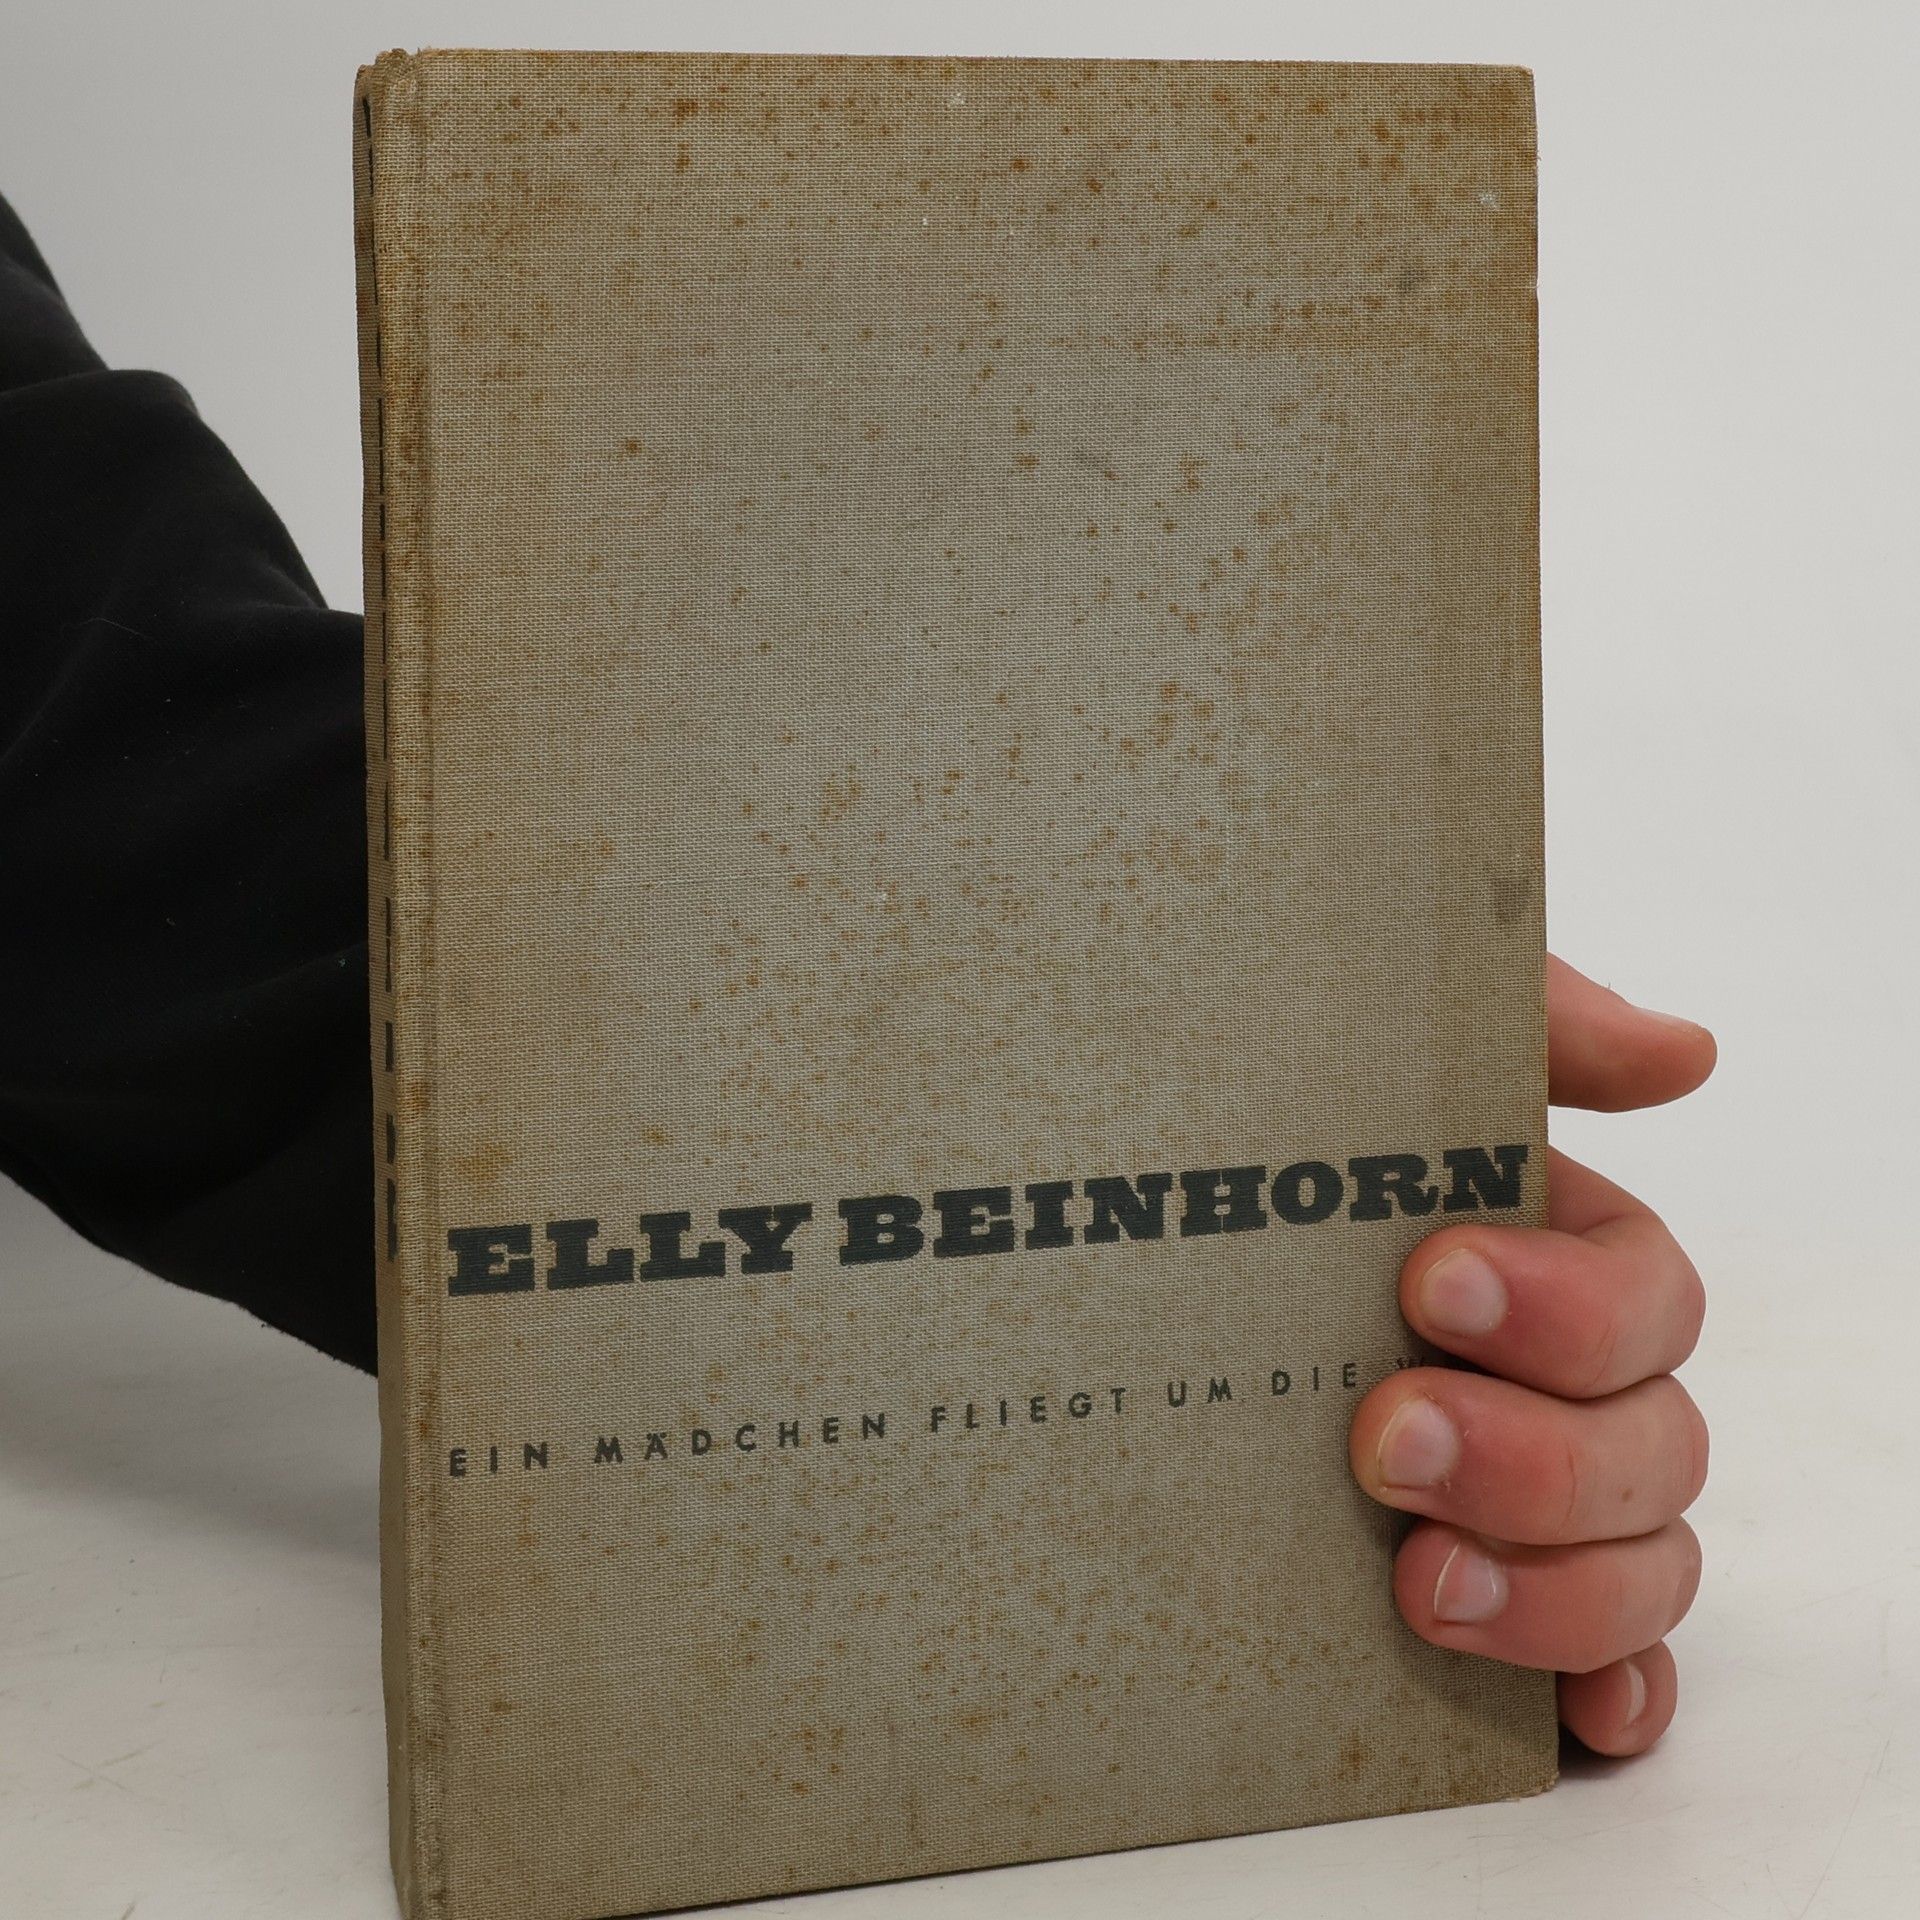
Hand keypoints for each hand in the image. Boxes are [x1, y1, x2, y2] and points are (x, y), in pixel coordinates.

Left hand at [1348, 955, 1716, 1754]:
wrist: (1121, 1219)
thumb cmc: (1274, 1125)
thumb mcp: (1372, 1047)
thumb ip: (1529, 1028)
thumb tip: (1679, 1051)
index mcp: (1546, 1254)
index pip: (1642, 1300)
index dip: (1565, 1308)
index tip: (1429, 1281)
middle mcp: (1555, 1379)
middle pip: (1651, 1447)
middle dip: (1535, 1457)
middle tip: (1384, 1439)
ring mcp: (1523, 1494)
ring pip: (1640, 1565)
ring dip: (1559, 1589)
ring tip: (1424, 1584)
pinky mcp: (1479, 1586)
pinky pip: (1599, 1664)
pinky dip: (1604, 1689)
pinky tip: (1568, 1717)